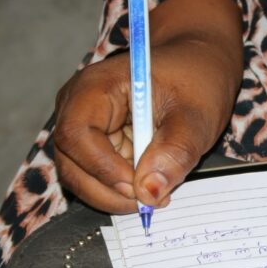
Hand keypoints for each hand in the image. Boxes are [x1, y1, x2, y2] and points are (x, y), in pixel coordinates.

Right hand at [54, 0, 242, 212]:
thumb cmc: (195, 78)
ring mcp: (83, 127)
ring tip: (155, 194)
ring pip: (80, 176)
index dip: (103, 168)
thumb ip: (174, 151)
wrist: (196, 65)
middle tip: (150, 202)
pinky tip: (149, 185)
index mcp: (95, 87)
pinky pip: (96, 176)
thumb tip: (149, 192)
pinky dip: (120, 189)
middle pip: (70, 163)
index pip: (77, 135)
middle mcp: (77, 106)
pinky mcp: (95, 145)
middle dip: (108, 191)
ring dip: (114, 194)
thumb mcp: (196, 115)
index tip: (138, 188)